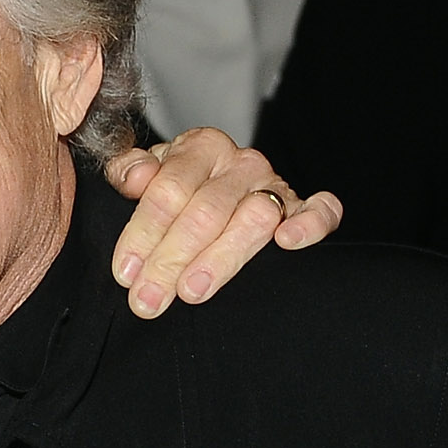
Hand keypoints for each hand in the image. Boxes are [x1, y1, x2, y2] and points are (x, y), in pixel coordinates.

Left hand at [103, 128, 344, 317]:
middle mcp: (241, 163)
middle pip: (206, 211)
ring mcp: (275, 185)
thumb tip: (134, 179)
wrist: (216, 194)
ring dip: (221, 258)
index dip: (143, 233)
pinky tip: (287, 243)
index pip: (168, 189)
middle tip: (148, 299)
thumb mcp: (146, 176)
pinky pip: (322, 210)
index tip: (125, 273)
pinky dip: (311, 223)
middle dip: (171, 259)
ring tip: (192, 291)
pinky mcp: (304, 207)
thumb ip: (130, 172)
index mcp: (200, 147)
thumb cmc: (178, 192)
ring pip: (254, 218)